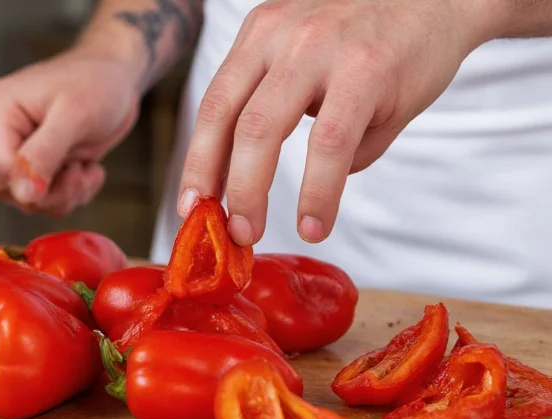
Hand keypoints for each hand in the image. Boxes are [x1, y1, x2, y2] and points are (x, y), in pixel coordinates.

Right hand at [0, 48, 141, 215]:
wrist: (118, 80)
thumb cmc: (96, 83)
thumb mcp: (74, 116)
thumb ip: (44, 154)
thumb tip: (23, 193)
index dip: (32, 183)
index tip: (70, 170)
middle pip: (1, 188)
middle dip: (45, 193)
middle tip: (77, 173)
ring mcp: (16, 150)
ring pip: (23, 199)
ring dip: (63, 195)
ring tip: (88, 169)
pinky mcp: (36, 165)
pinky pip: (43, 200)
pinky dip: (70, 195)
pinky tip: (89, 171)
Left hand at [177, 0, 492, 244]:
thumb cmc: (378, 41)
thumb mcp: (317, 64)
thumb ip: (298, 120)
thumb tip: (294, 191)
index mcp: (261, 36)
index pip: (216, 104)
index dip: (197, 160)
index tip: (191, 205)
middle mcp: (280, 35)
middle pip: (227, 118)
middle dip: (215, 182)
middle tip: (218, 230)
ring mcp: (319, 48)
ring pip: (263, 130)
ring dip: (250, 191)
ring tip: (249, 233)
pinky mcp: (365, 69)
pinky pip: (329, 144)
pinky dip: (317, 192)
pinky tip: (314, 222)